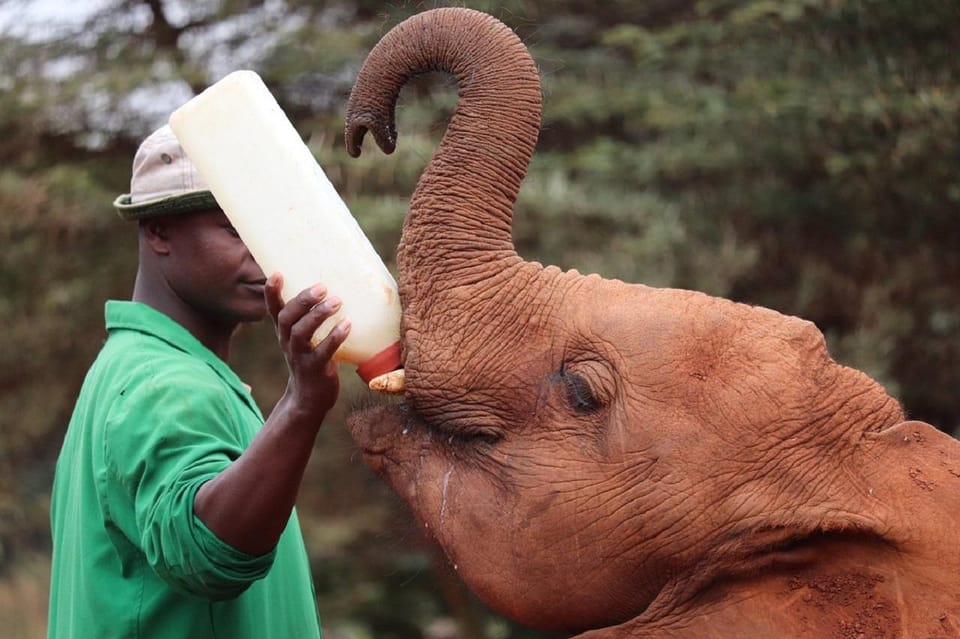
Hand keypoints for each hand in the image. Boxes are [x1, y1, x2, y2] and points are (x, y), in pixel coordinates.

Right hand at [265, 273, 350, 422]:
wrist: (310, 399)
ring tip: (336, 301)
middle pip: (287, 318)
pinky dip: (334, 337)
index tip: (277, 273)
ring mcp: (299, 357)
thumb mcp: (307, 338)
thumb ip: (313, 318)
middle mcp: (287, 342)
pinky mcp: (314, 370)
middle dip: (302, 300)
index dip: (271, 292)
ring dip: (318, 315)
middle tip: (322, 287)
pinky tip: (347, 325)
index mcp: (285, 332)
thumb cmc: (313, 359)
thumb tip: (337, 288)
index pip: (273, 309)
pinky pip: (323, 352)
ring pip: (301, 333)